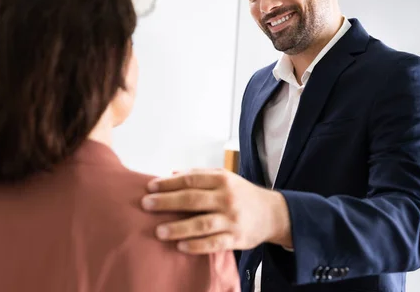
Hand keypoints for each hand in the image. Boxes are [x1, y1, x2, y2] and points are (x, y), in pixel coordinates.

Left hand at [141, 168, 291, 253]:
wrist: (272, 213)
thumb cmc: (242, 194)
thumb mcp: (225, 178)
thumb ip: (199, 175)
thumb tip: (172, 174)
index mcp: (222, 180)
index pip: (190, 180)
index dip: (168, 184)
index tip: (150, 187)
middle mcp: (226, 198)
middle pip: (192, 200)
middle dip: (167, 202)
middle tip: (146, 204)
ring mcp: (231, 219)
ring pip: (201, 223)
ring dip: (179, 228)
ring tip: (159, 231)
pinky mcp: (236, 238)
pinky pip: (213, 243)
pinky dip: (196, 245)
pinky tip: (180, 246)